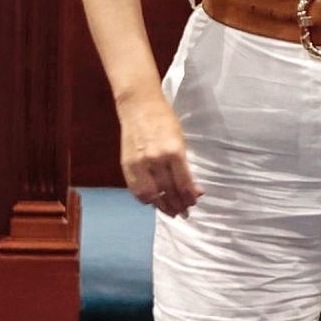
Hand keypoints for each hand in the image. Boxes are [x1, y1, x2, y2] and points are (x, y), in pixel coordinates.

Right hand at [116, 93, 202, 218]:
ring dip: (162, 206)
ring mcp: (139, 164)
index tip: (194, 203)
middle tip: (184, 212)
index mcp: (173, 151)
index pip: (183, 182)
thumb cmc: (165, 121)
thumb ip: (184, 165)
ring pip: (151, 195)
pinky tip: (154, 202)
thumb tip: (193, 189)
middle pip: (168, 191)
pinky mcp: (126, 166)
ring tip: (171, 212)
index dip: (189, 197)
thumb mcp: (180, 139)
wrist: (139, 107)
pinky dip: (146, 199)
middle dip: (178, 205)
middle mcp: (155, 159)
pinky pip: (136, 190)